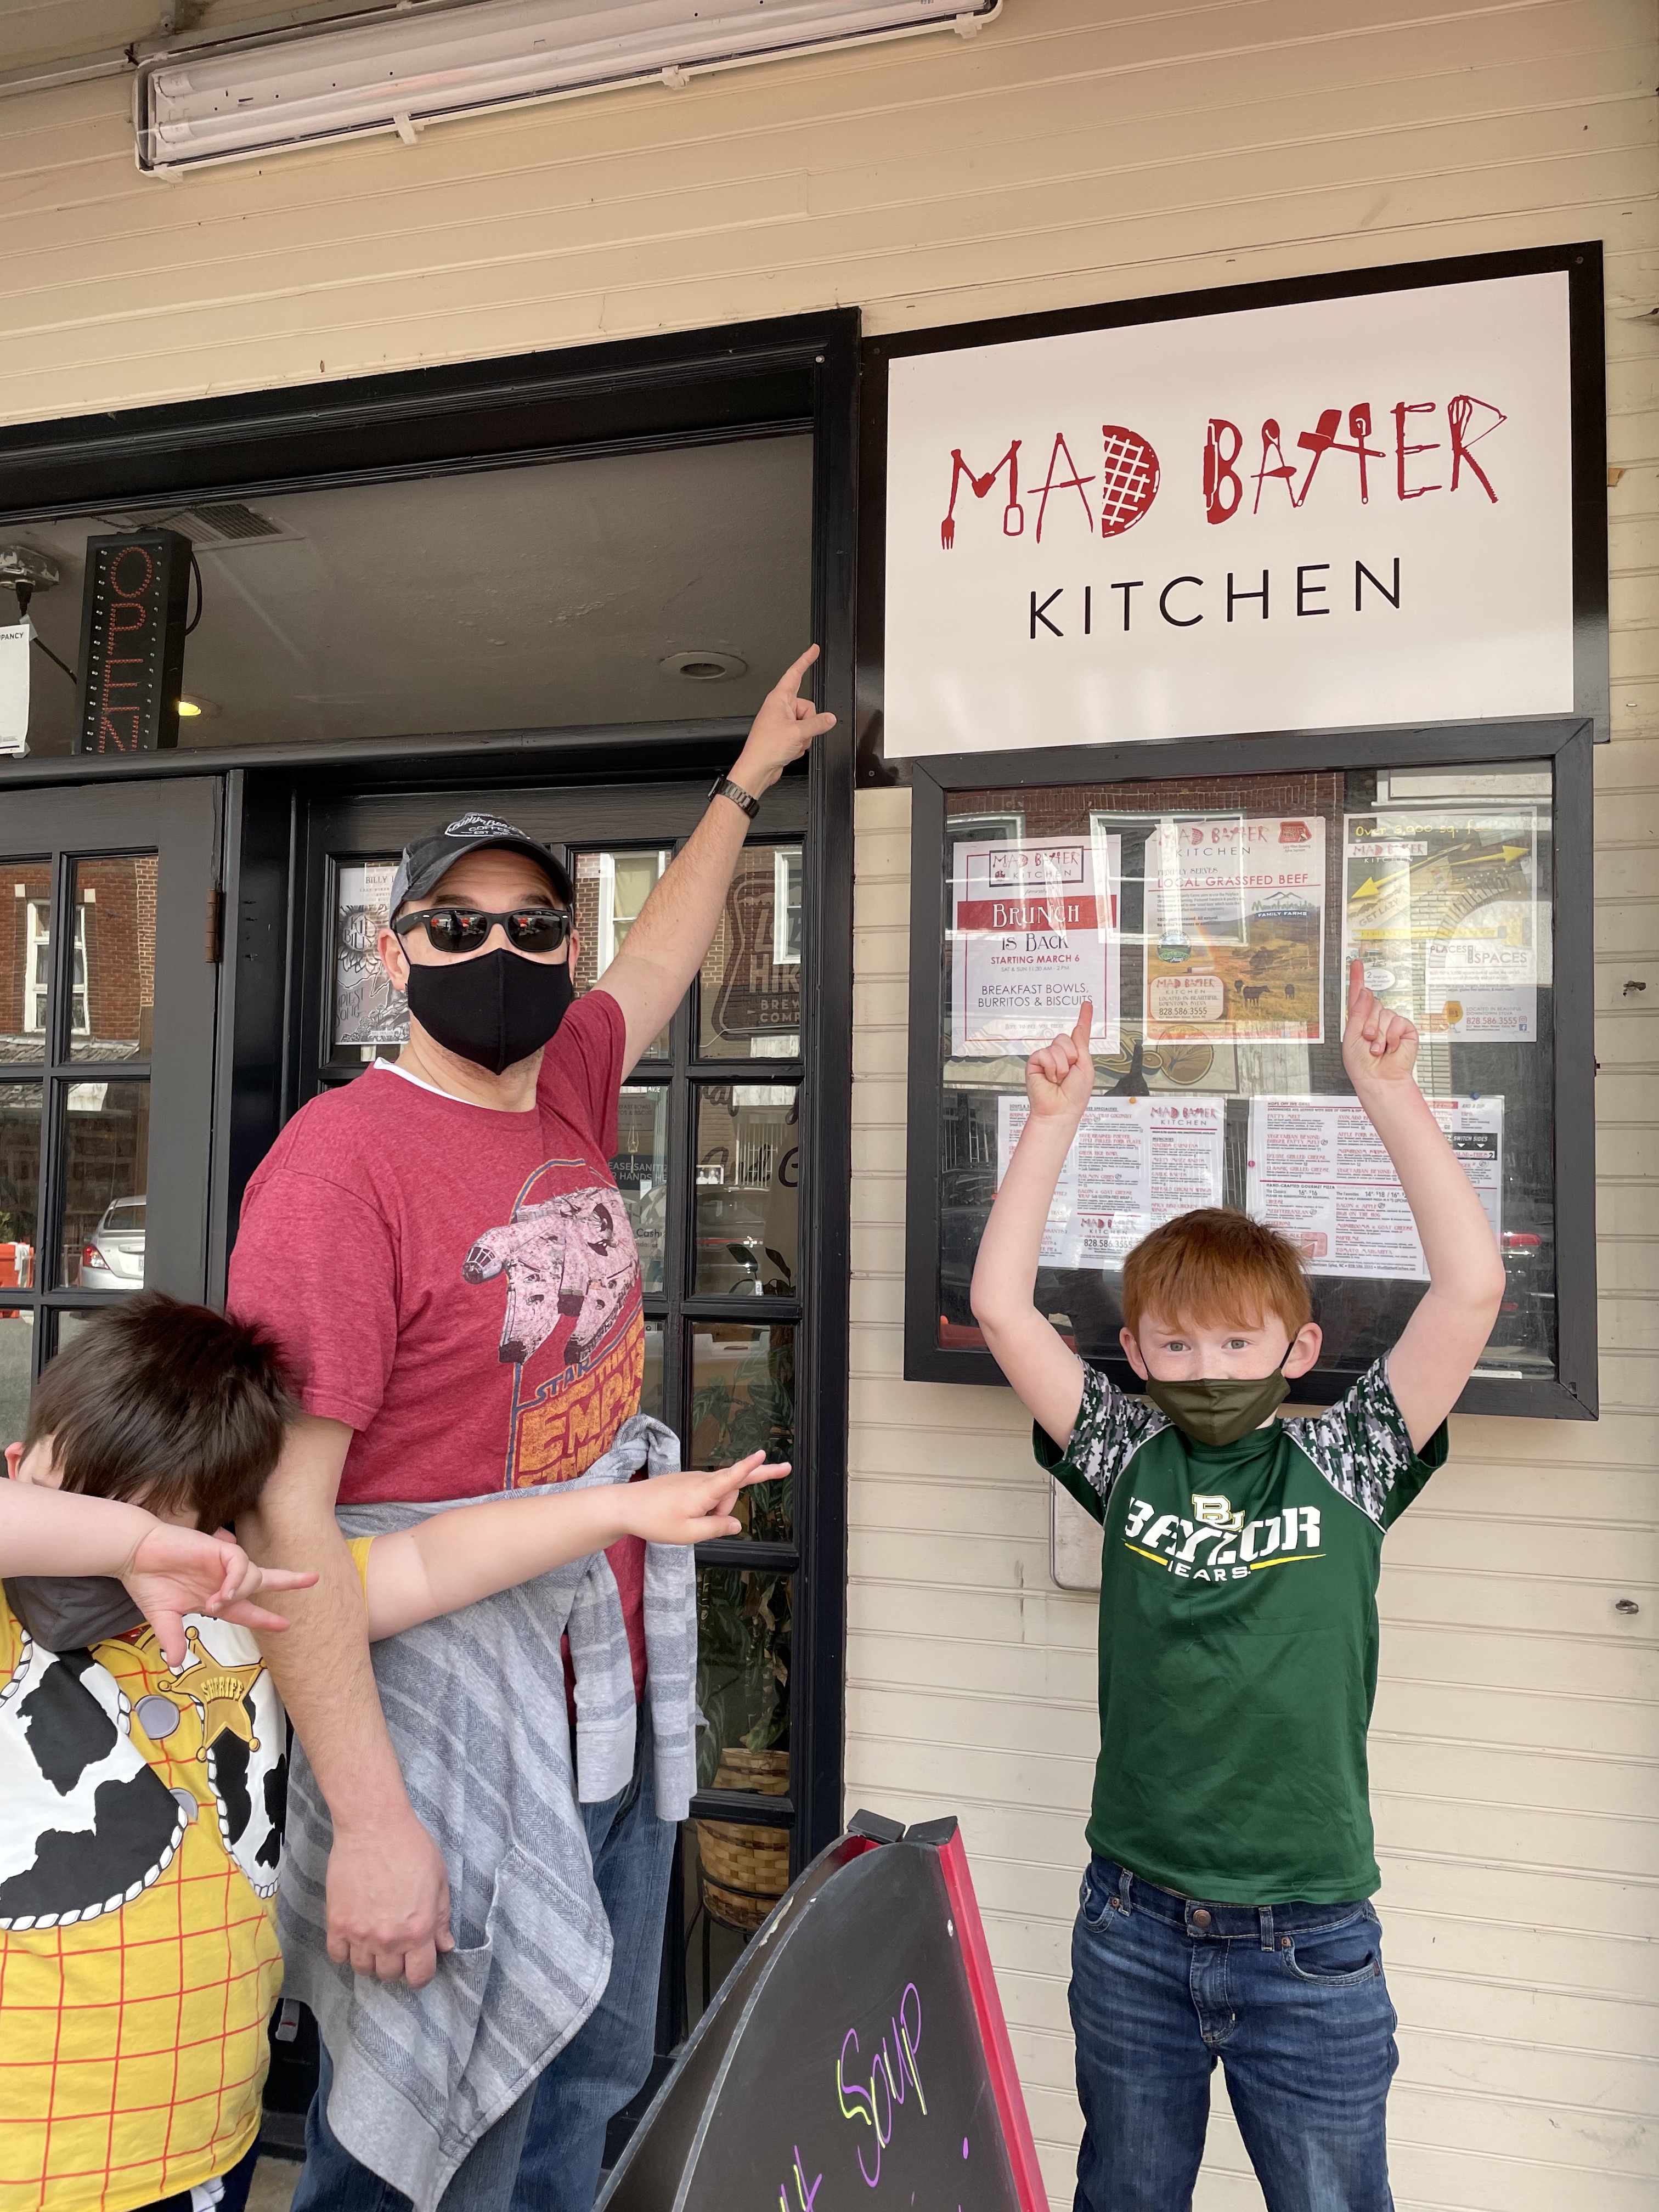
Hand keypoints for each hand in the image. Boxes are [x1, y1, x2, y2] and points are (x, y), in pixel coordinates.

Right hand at [121, 1523, 317, 1668]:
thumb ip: (172, 1638)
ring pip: (253, 1576)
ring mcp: (222, 1564)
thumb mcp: (163, 1617)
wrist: (134, 1555)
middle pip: (264, 1581)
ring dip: (240, 1593)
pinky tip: (222, 1593)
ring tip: (216, 1603)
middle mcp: (223, 1581)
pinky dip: (237, 1579)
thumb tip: (174, 1663)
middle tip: (313, 1579)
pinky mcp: (218, 1550)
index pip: (247, 1610)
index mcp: (215, 1598)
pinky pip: (240, 1564)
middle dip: (289, 1580)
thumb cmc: (149, 1582)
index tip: (285, 1625)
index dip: (265, 1619)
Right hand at [327, 1808, 454, 1985]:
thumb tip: (444, 1945)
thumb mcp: (439, 1880)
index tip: (418, 1963)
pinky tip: (354, 1934)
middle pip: (390, 1975)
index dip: (420, 1972)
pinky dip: (346, 1950)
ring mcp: (360, 1933)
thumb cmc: (410, 1847)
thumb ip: (441, 1918)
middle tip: (396, 1943)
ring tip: (375, 1938)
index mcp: (419, 1930)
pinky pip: (338, 1956)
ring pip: (363, 1969)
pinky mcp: (337, 1923)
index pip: (419, 1975)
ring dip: (371, 1958)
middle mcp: (390, 1938)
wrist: (373, 1826)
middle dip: (396, 1963)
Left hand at [623, 1454, 787, 1545]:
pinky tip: (684, 1515)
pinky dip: (704, 1508)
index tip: (766, 1454)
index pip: (735, 1476)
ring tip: (687, 1522)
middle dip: (727, 1510)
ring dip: (712, 1512)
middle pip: (730, 1492)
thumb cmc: (654, 1520)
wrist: (626, 1506)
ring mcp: (694, 1479)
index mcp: (704, 1490)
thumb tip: (737, 1525)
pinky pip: (706, 1495)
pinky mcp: (687, 1482)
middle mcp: (702, 1480)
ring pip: (717, 1495)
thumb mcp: (687, 1534)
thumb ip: (716, 1529)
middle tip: (710, 1525)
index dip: (753, 1467)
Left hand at [731, 645, 836, 796]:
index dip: (805, 660)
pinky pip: (801, 735)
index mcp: (779, 699)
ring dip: (805, 735)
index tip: (813, 650)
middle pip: (807, 706)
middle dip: (810, 721)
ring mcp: (781, 721)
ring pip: (806, 722)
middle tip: (800, 733)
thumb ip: (818, 723)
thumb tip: (830, 718)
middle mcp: (779, 708)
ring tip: (791, 743)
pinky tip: (790, 749)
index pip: (795, 673)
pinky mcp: (783, 734)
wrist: (757, 768)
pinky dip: (800, 743)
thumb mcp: (798, 732)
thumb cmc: (766, 747)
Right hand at [1026, 1004, 1094, 1119]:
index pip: (1079, 1033)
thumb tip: (1079, 1027)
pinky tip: (1049, 1077)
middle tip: (1068, 1074)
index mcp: (1075, 1056)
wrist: (1060, 1110)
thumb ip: (1082, 1045)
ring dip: (1062, 1064)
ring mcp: (1047, 1058)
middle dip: (1071, 1056)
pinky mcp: (1035, 1062)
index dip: (1084, 1018)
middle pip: (1066, 1038)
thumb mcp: (1086, 1067)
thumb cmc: (1075, 1095)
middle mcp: (1060, 1055)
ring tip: (1058, 1078)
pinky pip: (1044, 1053)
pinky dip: (1050, 1067)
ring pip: (1057, 1046)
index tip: (1087, 1004)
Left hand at [1343, 958, 1419, 1088]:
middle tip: (1367, 1039)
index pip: (1359, 997)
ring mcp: (1391, 1024)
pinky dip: (1391, 1035)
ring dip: (1378, 1033)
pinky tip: (1390, 1047)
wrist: (1378, 1079)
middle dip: (1367, 1022)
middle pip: (1372, 1003)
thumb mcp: (1351, 1035)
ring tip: (1377, 1048)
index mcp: (1360, 1021)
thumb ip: (1357, 1012)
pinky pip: (1398, 1021)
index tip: (1356, 963)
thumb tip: (1366, 991)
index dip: (1358, 979)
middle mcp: (1375, 1020)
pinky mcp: (1405, 1030)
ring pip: (1384, 1013)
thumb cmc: (1361, 1064)